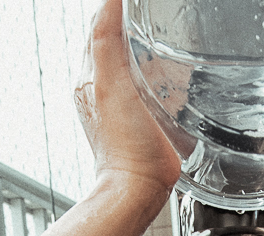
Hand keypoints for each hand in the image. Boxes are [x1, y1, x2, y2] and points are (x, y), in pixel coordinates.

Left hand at [75, 0, 180, 194]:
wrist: (138, 189)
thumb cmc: (124, 145)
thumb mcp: (110, 83)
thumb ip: (106, 40)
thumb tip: (110, 1)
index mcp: (90, 75)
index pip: (100, 25)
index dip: (117, 6)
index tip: (139, 3)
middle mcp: (102, 88)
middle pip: (116, 42)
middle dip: (134, 24)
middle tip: (155, 16)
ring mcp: (121, 105)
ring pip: (134, 64)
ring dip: (149, 49)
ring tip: (167, 39)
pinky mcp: (140, 121)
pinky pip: (149, 88)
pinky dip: (160, 76)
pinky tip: (173, 78)